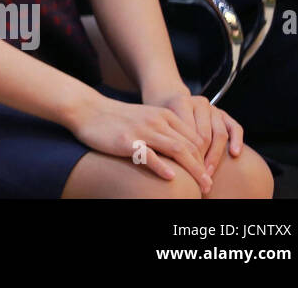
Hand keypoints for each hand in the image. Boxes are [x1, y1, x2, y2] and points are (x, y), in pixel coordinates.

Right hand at [69, 93, 213, 192]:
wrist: (87, 109)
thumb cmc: (117, 117)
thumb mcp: (146, 117)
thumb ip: (165, 130)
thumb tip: (183, 152)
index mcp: (165, 115)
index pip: (195, 138)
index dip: (206, 158)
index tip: (209, 175)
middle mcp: (157, 121)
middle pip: (190, 146)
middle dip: (204, 168)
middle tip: (209, 186)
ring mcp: (142, 130)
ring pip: (177, 150)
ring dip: (193, 170)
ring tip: (202, 186)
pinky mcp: (126, 141)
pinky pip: (149, 155)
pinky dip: (162, 166)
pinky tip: (171, 178)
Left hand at [149, 90, 244, 178]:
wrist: (168, 101)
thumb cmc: (160, 119)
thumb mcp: (156, 124)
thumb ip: (160, 137)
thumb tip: (163, 165)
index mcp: (180, 102)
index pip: (188, 133)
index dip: (188, 154)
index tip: (186, 171)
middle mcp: (198, 102)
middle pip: (204, 135)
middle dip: (201, 158)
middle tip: (198, 175)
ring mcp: (212, 108)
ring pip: (220, 133)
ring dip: (216, 155)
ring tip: (209, 172)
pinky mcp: (223, 114)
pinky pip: (234, 127)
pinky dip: (236, 140)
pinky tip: (235, 154)